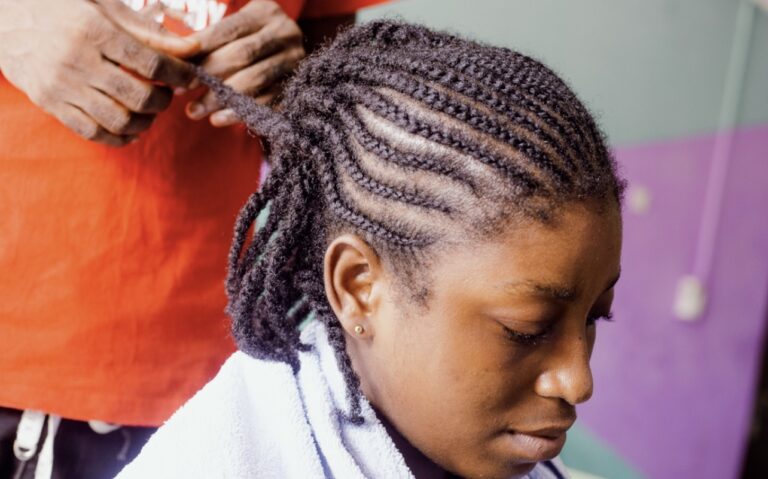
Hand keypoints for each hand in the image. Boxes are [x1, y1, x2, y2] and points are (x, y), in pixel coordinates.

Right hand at [0, 0, 198, 145]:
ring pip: (119, 120)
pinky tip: (130, 128)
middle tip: (166, 94)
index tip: (190, 77)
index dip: (180, 75)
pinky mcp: (49, 103)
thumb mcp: (102, 4)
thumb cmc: (60, 4)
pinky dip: (119, 137)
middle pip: (139, 97)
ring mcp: (61, 85)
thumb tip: (192, 48)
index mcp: (94, 30)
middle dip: (163, 101)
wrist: (1, 12)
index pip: (152, 64)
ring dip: (145, 121)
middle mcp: (77, 60)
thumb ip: (147, 29)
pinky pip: (92, 132)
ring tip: (149, 110)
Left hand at [183, 0, 304, 126]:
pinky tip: (218, 119)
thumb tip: (171, 51)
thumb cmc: (244, 41)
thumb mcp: (231, 29)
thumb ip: (206, 36)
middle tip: (181, 91)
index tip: (176, 66)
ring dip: (221, 98)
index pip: (229, 29)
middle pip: (242, 55)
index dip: (201, 48)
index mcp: (266, 12)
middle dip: (209, 75)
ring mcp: (295, 61)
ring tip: (194, 110)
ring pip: (254, 81)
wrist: (279, 56)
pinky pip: (267, 103)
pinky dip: (241, 113)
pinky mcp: (297, 87)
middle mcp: (285, 33)